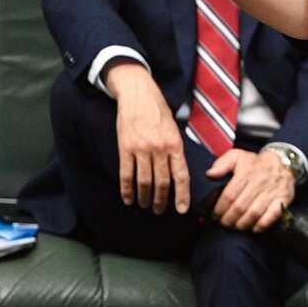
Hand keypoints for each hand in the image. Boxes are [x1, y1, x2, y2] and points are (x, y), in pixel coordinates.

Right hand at [107, 61, 190, 213]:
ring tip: (146, 205)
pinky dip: (127, 190)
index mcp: (175, 144)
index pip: (181, 175)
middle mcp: (160, 148)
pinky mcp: (125, 148)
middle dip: (161, 200)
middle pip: (162, 182)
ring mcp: (141, 149)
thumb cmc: (159, 113)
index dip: (182, 195)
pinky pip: (126, 175)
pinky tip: (128, 198)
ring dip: (145, 198)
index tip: (182, 209)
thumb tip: (179, 174)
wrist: (139, 95)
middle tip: (159, 210)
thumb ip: (176, 150)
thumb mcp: (175, 129)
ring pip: (144, 182)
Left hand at [207, 149, 295, 232]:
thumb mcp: (238, 156)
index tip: (216, 215)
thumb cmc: (257, 163)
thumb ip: (222, 164)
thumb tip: (210, 174)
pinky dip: (261, 225)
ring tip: (236, 225)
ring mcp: (272, 192)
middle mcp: (260, 182)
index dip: (220, 208)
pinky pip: (272, 216)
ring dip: (242, 223)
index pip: (229, 195)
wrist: (284, 162)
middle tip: (224, 223)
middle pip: (240, 207)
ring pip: (254, 213)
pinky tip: (254, 227)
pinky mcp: (283, 199)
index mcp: (247, 172)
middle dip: (229, 219)